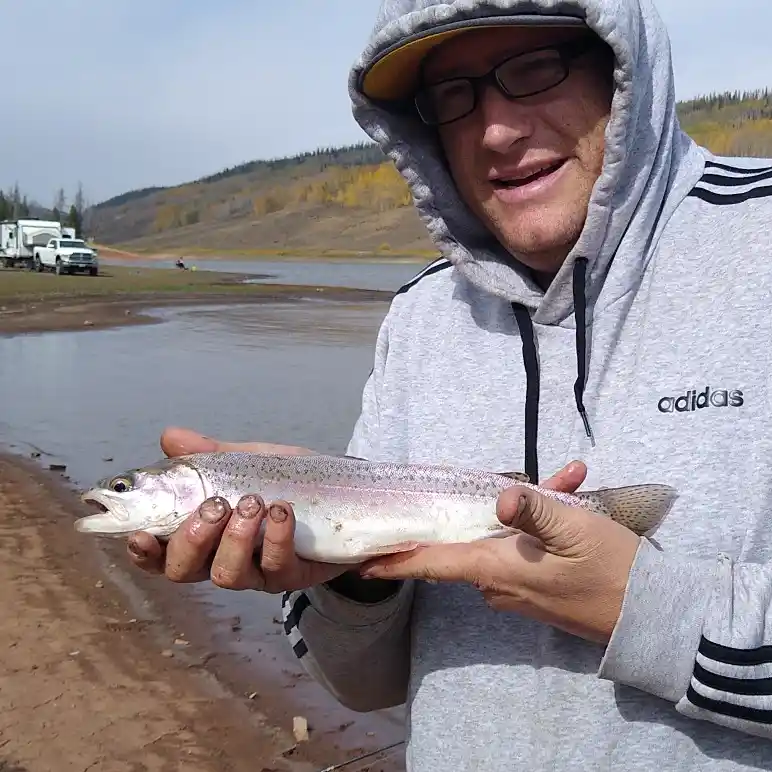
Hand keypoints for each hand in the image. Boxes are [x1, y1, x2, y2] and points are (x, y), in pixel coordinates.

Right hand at [126, 426, 347, 591]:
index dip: (144, 552)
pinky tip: (282, 509)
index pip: (160, 553)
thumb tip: (169, 436)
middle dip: (192, 538)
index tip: (141, 534)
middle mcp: (222, 559)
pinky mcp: (293, 575)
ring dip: (234, 537)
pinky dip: (277, 535)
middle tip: (214, 505)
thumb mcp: (247, 461)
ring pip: (227, 575)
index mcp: (203, 534)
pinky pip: (277, 565)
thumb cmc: (284, 479)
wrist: (344, 493)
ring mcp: (257, 572)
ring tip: (252, 502)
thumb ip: (210, 454)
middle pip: (184, 572)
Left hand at [358, 461, 640, 643]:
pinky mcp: (538, 591)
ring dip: (526, 511)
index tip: (364, 563)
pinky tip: (573, 496)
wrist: (652, 619)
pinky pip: (525, 551)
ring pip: (502, 540)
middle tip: (512, 475)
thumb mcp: (576, 531)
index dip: (398, 561)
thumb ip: (535, 511)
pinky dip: (540, 527)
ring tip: (568, 481)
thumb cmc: (613, 572)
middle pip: (470, 541)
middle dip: (480, 505)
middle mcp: (499, 583)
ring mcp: (519, 590)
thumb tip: (500, 497)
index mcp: (498, 568)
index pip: (435, 563)